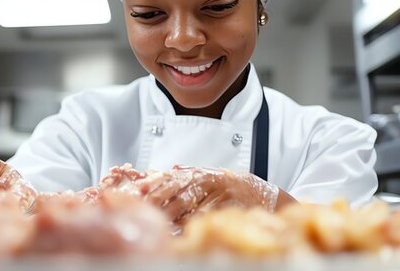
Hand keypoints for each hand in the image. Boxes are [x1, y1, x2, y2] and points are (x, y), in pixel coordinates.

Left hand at [137, 166, 286, 221]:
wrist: (261, 193)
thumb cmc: (231, 186)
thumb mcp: (210, 176)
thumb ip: (189, 175)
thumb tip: (170, 170)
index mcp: (200, 173)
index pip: (172, 177)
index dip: (154, 182)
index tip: (138, 189)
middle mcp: (208, 180)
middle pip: (178, 191)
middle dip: (158, 200)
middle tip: (141, 207)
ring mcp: (218, 193)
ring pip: (190, 204)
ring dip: (171, 214)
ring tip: (155, 220)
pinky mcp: (227, 206)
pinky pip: (205, 216)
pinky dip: (191, 224)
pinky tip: (178, 230)